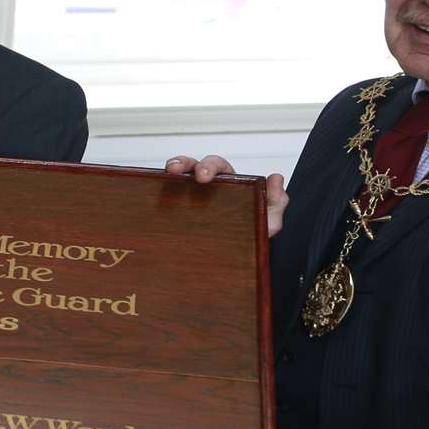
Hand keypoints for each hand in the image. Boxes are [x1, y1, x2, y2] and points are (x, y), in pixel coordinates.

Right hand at [164, 155, 288, 237]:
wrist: (235, 263)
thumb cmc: (250, 237)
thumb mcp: (268, 222)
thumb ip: (276, 202)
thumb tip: (276, 178)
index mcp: (227, 184)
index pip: (216, 166)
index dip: (208, 166)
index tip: (203, 176)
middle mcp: (205, 188)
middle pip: (192, 166)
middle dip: (185, 164)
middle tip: (178, 171)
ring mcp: (188, 199)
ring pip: (176, 177)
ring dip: (171, 170)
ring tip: (167, 173)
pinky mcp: (176, 214)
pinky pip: (164, 197)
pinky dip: (157, 191)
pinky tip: (153, 195)